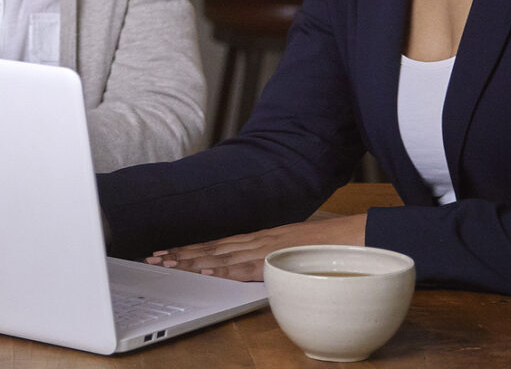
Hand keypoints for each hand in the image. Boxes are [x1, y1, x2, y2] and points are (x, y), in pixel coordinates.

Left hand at [145, 214, 366, 281]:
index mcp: (260, 237)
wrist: (357, 236)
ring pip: (222, 255)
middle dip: (181, 253)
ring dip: (192, 261)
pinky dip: (225, 269)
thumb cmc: (328, 245)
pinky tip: (206, 272)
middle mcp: (259, 239)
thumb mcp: (292, 249)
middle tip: (153, 258)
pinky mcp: (279, 258)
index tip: (167, 252)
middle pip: (212, 247)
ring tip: (167, 264)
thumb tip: (261, 266)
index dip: (191, 248)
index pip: (218, 243)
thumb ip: (274, 257)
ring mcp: (267, 248)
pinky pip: (248, 266)